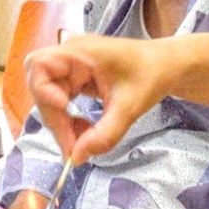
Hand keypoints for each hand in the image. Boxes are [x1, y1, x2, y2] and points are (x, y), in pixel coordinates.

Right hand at [25, 34, 167, 162]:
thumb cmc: (152, 75)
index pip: (39, 65)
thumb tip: (77, 158)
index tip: (64, 110)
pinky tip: (84, 131)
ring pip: (48, 98)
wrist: (168, 65)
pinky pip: (60, 101)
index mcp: (81, 51)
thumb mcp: (131, 107)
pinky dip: (68, 120)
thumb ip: (104, 135)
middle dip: (54, 118)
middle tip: (72, 148)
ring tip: (81, 141)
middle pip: (41, 87)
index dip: (43, 90)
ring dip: (60, 122)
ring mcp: (72, 67)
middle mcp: (70, 55)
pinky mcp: (76, 78)